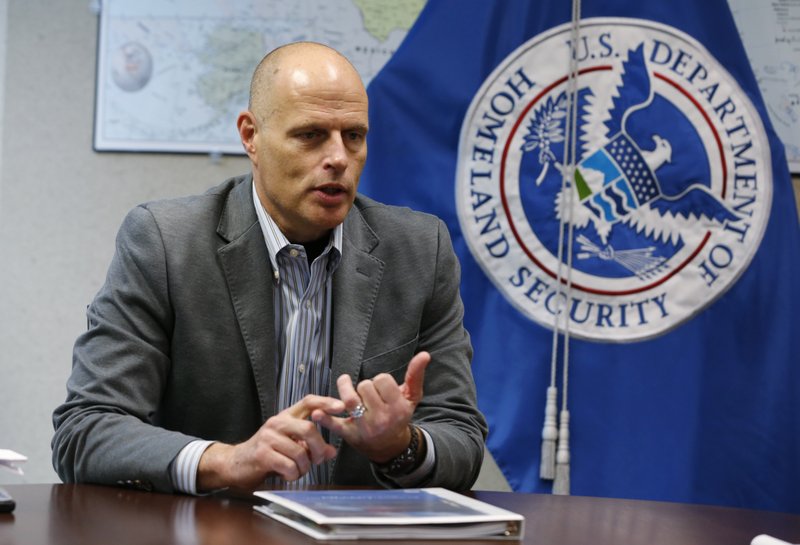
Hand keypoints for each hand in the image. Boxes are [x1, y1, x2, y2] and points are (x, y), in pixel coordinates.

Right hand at [196, 394, 344, 490]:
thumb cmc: (266, 453)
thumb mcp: (290, 446)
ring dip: (304, 467)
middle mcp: (277, 423)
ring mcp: (268, 437)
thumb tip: (331, 451)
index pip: (308, 401)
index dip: (326, 402)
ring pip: (300, 452)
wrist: (236, 464)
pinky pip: (289, 466)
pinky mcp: (262, 454)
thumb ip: (310, 446)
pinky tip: (288, 475)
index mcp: (286, 416)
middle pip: (308, 429)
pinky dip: (293, 475)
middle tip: (318, 459)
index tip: (341, 406)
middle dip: (318, 448)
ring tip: (298, 470)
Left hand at [313, 351, 430, 462]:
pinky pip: (336, 425)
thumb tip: (425, 354)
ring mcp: (365, 427)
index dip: (380, 381)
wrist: (390, 446)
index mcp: (398, 408)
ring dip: (345, 389)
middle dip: (365, 387)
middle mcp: (382, 419)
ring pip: (350, 399)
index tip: (382, 390)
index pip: (382, 379)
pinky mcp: (350, 435)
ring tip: (346, 386)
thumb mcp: (411, 398)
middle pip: (365, 386)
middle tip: (369, 396)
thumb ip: (416, 375)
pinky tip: (317, 413)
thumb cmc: (399, 416)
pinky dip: (325, 419)